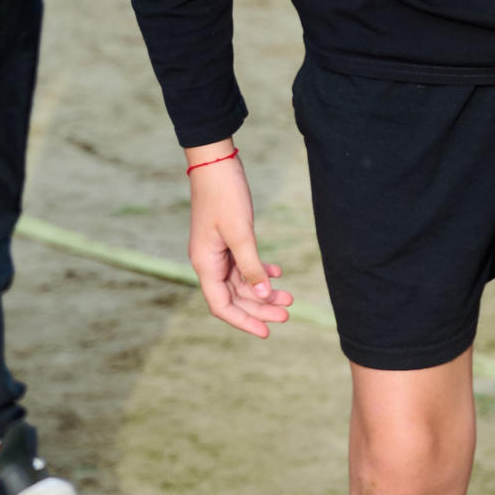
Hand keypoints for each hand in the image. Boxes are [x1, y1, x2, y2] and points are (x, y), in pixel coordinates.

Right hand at [185, 140, 291, 337]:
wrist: (216, 164)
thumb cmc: (225, 195)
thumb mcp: (241, 232)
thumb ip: (251, 265)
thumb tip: (262, 295)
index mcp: (205, 264)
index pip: (222, 305)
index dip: (243, 320)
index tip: (267, 331)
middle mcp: (209, 262)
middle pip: (234, 296)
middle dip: (260, 307)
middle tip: (289, 313)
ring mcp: (218, 251)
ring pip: (241, 282)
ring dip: (264, 290)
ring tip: (290, 297)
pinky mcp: (228, 240)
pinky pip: (243, 264)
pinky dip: (260, 271)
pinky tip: (278, 273)